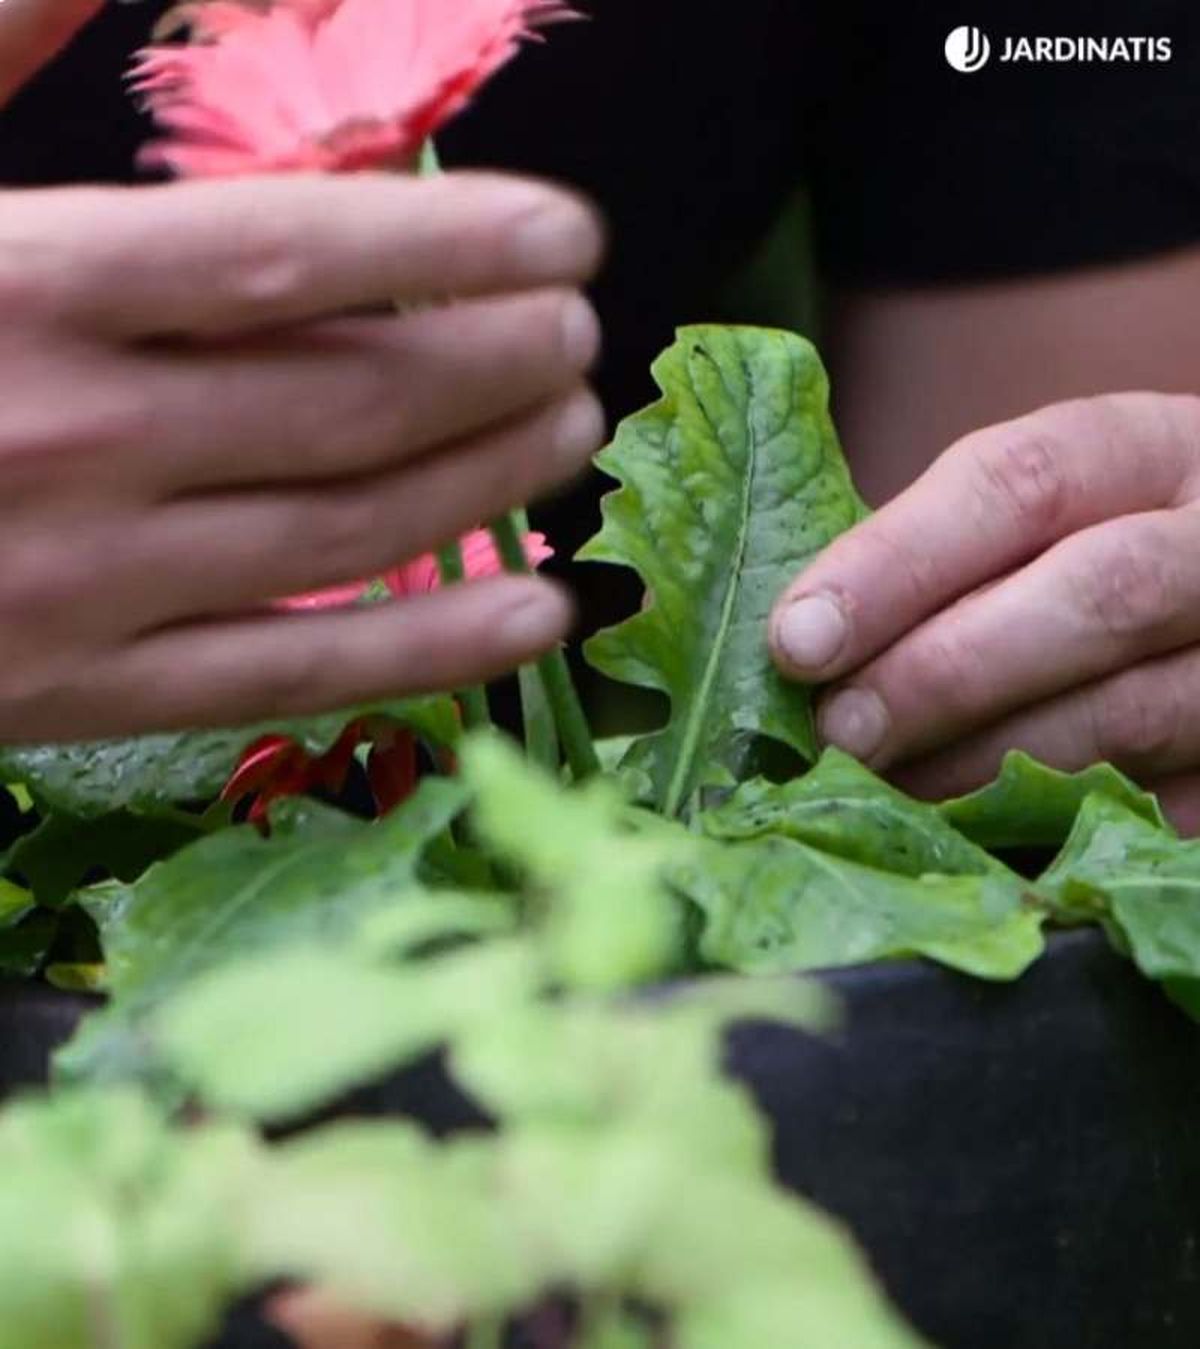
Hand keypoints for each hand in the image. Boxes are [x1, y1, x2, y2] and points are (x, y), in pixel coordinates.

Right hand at [0, 7, 603, 740]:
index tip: (565, 234)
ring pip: (348, 534)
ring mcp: (90, 583)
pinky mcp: (90, 691)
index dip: (448, 243)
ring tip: (571, 433)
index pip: (289, 254)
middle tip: (580, 335)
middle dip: (496, 364)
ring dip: (487, 482)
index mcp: (23, 285)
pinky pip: (294, 675)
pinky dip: (430, 649)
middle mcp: (75, 438)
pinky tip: (538, 618)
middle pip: (351, 399)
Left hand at [769, 394, 1199, 832]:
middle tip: (838, 735)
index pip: (1020, 485)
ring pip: (1136, 714)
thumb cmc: (1101, 550)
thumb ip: (946, 557)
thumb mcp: (1047, 515)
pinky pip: (1168, 803)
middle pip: (1096, 595)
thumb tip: (804, 638)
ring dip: (989, 765)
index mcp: (1150, 451)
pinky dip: (1062, 827)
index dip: (897, 563)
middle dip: (944, 674)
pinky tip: (977, 839)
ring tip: (887, 793)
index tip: (797, 638)